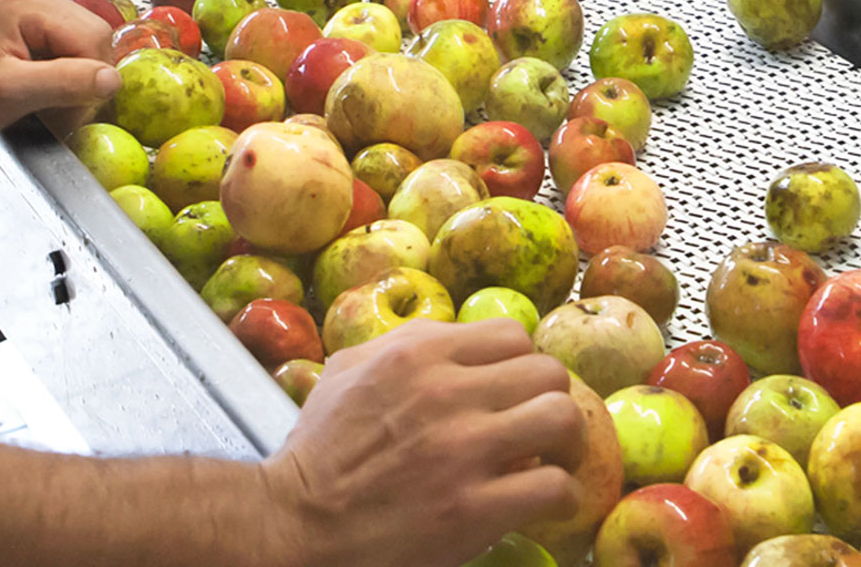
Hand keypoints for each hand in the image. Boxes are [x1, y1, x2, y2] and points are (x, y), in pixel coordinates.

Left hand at [0, 0, 118, 138]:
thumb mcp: (9, 93)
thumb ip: (64, 83)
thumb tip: (113, 80)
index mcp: (27, 1)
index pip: (93, 37)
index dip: (91, 78)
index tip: (68, 109)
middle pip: (95, 38)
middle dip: (85, 79)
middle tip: (58, 108)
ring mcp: (37, 7)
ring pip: (90, 45)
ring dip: (79, 80)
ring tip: (47, 99)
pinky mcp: (38, 23)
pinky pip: (76, 48)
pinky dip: (69, 75)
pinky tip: (46, 87)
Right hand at [262, 319, 585, 566]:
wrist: (294, 524)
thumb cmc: (318, 453)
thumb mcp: (348, 370)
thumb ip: (406, 343)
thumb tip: (456, 336)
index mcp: (417, 354)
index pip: (512, 334)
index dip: (521, 364)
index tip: (516, 390)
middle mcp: (445, 392)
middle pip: (548, 372)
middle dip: (549, 399)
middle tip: (539, 425)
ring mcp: (463, 451)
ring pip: (563, 418)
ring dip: (566, 442)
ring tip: (553, 458)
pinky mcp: (473, 508)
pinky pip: (554, 486)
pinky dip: (560, 495)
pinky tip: (543, 501)